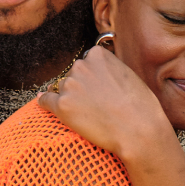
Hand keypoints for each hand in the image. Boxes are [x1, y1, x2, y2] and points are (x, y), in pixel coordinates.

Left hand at [38, 46, 173, 157]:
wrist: (138, 130)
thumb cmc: (140, 105)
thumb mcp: (128, 74)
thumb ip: (109, 69)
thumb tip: (97, 73)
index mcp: (97, 55)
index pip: (87, 62)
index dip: (93, 76)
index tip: (99, 87)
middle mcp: (81, 66)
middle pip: (73, 74)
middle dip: (81, 86)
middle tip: (95, 103)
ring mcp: (70, 86)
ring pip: (62, 88)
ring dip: (70, 97)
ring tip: (86, 113)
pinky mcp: (62, 106)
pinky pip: (46, 100)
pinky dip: (45, 101)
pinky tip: (44, 102)